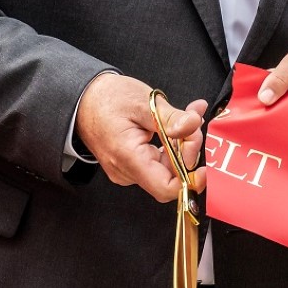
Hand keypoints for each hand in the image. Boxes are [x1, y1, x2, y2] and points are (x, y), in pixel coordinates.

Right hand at [75, 72, 208, 202]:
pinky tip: (180, 121)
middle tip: (194, 119)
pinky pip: (160, 158)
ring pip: (169, 165)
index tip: (203, 161)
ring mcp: (129, 169)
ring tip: (190, 113)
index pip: (165, 188)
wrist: (83, 99)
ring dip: (184, 141)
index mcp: (128, 158)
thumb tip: (193, 125)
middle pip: (172, 174)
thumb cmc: (108, 99)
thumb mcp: (143, 101)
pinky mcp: (132, 163)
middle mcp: (127, 171)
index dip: (190, 179)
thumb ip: (171, 117)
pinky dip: (174, 141)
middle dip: (189, 148)